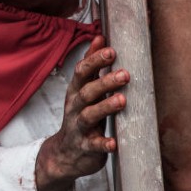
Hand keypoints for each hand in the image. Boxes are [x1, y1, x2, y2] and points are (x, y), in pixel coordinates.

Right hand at [37, 37, 127, 190]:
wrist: (65, 153)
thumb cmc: (80, 115)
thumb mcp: (82, 89)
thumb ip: (91, 65)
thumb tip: (100, 36)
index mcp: (75, 91)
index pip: (82, 71)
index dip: (95, 60)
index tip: (112, 50)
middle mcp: (75, 107)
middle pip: (86, 91)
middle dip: (104, 82)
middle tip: (125, 74)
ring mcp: (79, 127)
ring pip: (89, 115)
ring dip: (105, 107)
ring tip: (123, 100)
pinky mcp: (85, 147)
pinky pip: (94, 145)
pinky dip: (103, 144)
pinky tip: (114, 142)